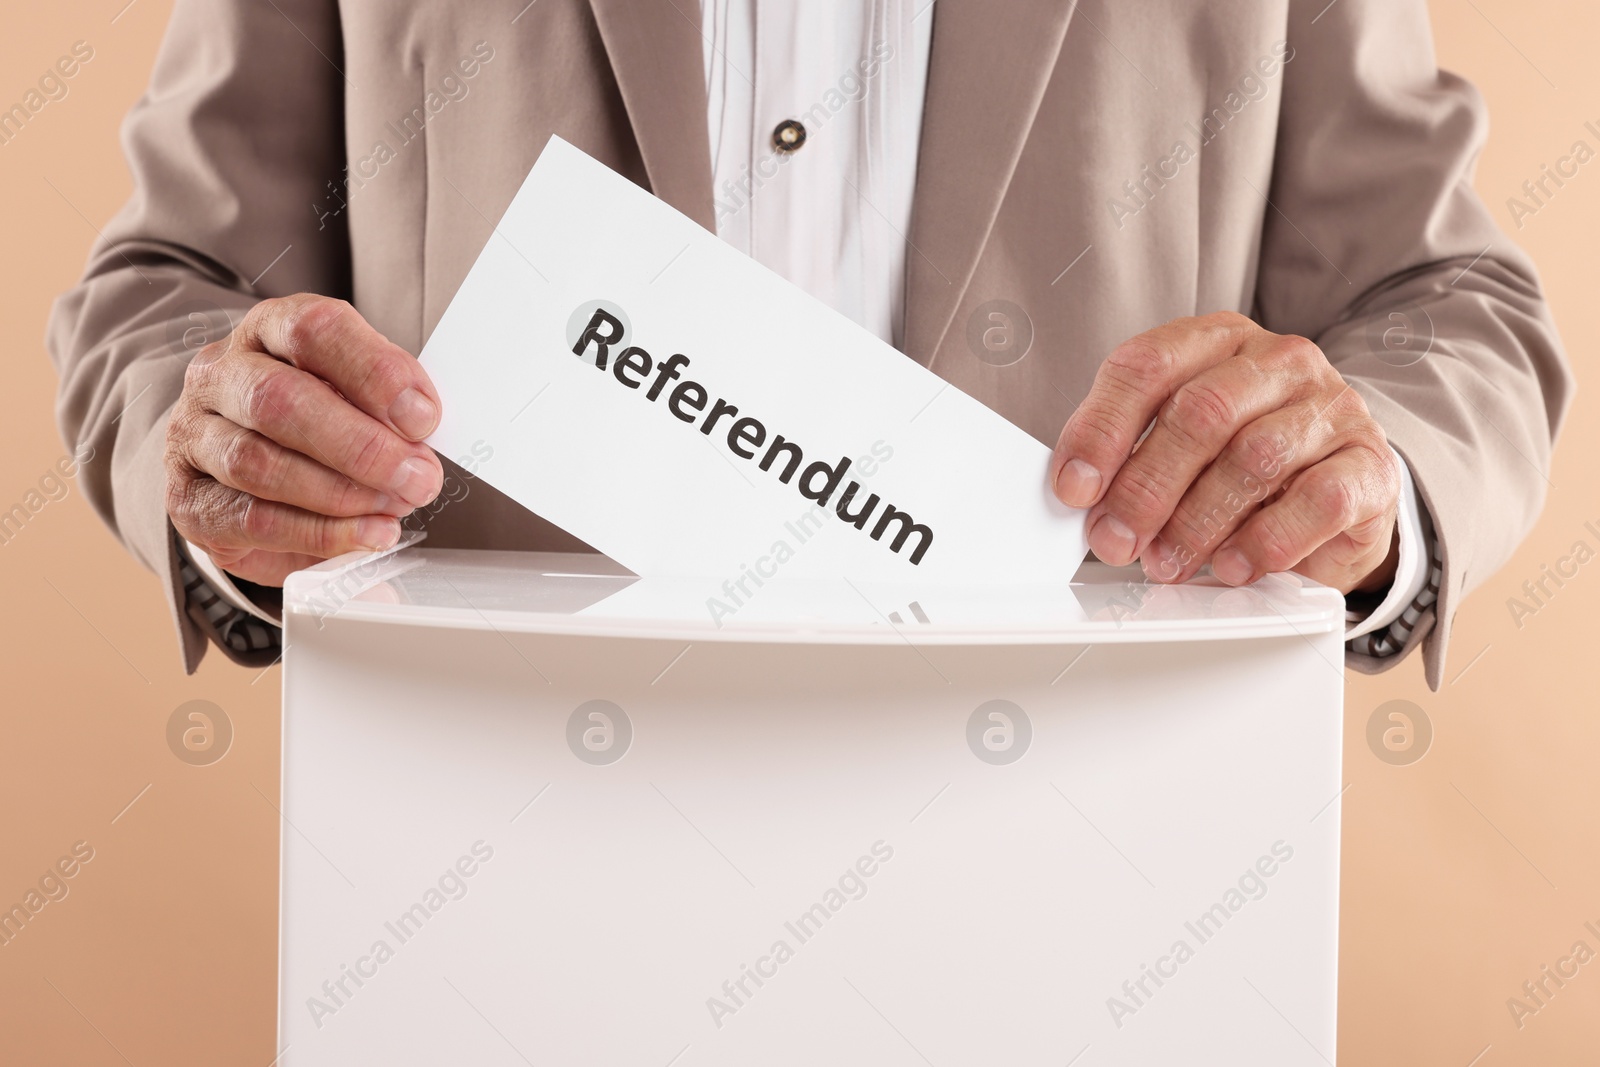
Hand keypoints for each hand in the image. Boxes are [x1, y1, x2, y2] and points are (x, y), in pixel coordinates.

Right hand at [165, 293, 444, 585]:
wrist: (240, 473)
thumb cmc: (313, 422)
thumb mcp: (354, 393)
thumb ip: (386, 401)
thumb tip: (421, 425)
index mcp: (268, 330)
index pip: (313, 330)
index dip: (374, 372)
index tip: (423, 418)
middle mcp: (219, 375)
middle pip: (280, 399)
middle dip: (361, 446)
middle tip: (418, 477)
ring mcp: (194, 436)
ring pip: (259, 462)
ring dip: (342, 493)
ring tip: (395, 507)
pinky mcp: (190, 499)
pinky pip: (253, 518)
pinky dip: (320, 533)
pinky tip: (366, 535)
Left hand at [1049, 312, 1399, 594]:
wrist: (1336, 494)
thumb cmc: (1241, 465)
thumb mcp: (1180, 446)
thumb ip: (1130, 456)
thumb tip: (1079, 494)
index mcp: (1217, 341)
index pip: (1148, 365)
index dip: (1102, 428)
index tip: (1074, 487)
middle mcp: (1278, 362)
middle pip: (1200, 412)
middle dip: (1146, 486)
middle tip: (1114, 541)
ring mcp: (1332, 408)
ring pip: (1255, 456)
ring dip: (1197, 522)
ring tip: (1166, 563)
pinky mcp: (1370, 465)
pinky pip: (1317, 501)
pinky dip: (1264, 541)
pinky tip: (1231, 566)